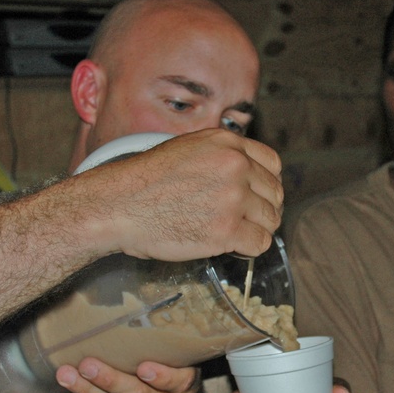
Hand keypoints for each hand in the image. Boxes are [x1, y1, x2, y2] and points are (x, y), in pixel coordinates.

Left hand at [52, 358, 202, 392]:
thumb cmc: (180, 381)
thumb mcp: (188, 364)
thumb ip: (170, 347)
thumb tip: (146, 304)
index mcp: (182, 385)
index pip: (174, 381)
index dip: (160, 376)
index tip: (143, 367)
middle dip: (110, 380)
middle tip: (88, 365)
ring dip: (87, 390)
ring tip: (66, 376)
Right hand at [77, 128, 283, 261]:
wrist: (119, 205)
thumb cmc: (145, 182)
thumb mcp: (187, 149)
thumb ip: (221, 158)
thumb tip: (248, 177)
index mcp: (227, 143)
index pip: (272, 164)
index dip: (267, 184)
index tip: (257, 197)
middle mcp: (235, 166)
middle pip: (274, 194)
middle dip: (263, 210)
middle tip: (245, 221)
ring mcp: (233, 198)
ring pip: (270, 220)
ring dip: (256, 229)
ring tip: (234, 233)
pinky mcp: (226, 230)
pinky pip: (260, 243)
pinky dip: (249, 248)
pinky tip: (231, 246)